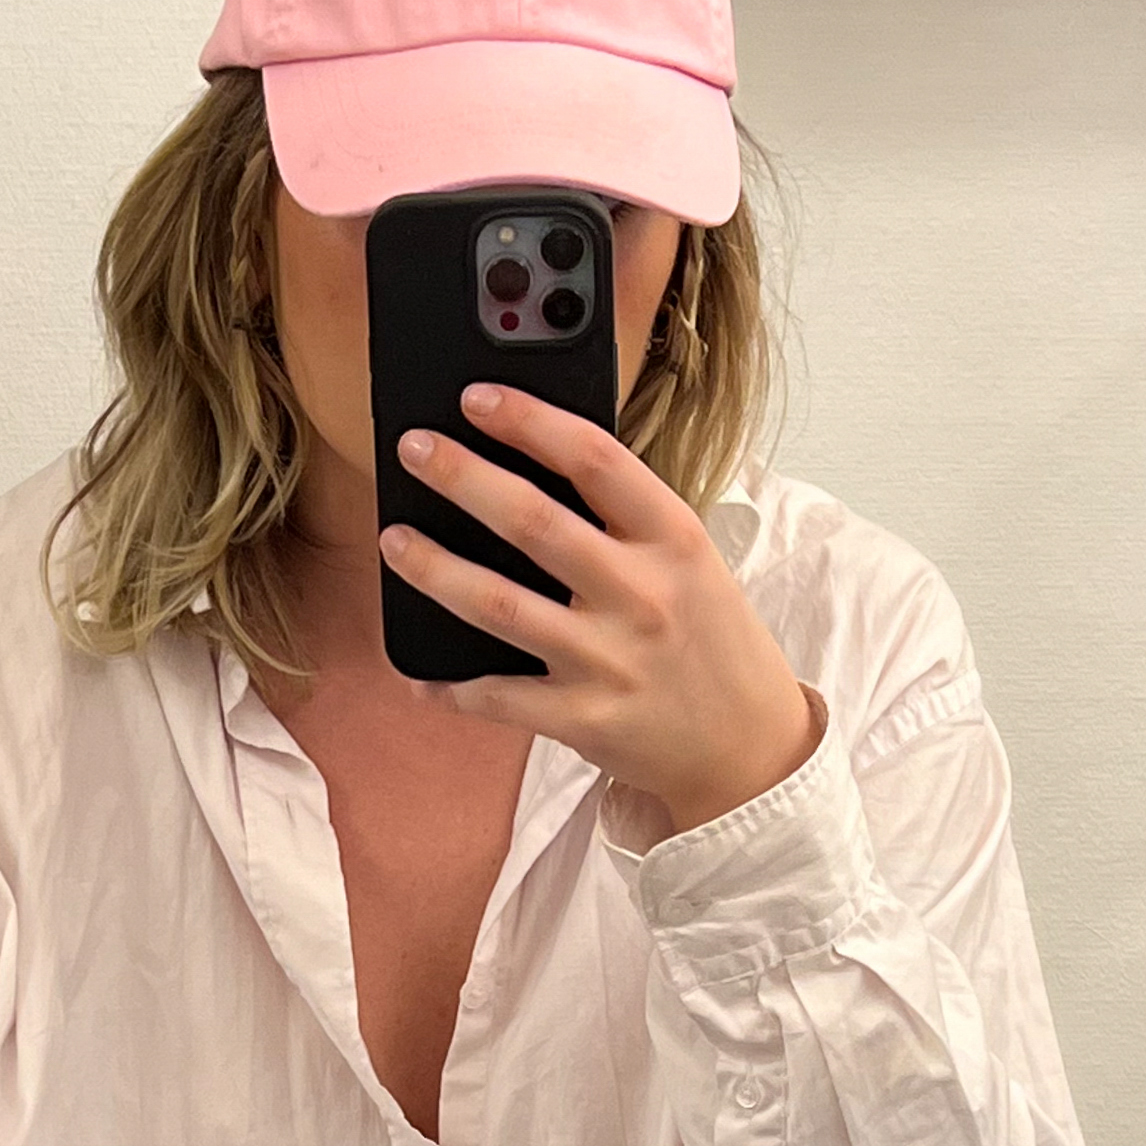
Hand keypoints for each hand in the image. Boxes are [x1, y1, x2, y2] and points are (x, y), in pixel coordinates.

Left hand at [380, 383, 824, 838]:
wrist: (750, 747)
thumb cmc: (711, 640)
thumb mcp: (690, 563)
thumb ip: (627, 520)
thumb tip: (533, 469)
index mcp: (674, 539)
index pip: (596, 459)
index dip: (529, 421)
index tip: (477, 398)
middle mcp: (641, 594)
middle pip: (533, 521)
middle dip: (462, 477)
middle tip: (413, 450)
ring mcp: (609, 660)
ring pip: (498, 605)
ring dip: (434, 569)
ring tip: (395, 540)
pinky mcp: (584, 718)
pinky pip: (497, 697)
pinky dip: (450, 687)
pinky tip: (416, 674)